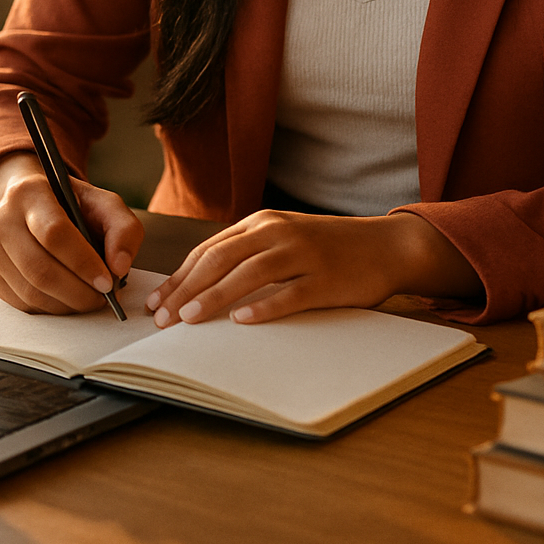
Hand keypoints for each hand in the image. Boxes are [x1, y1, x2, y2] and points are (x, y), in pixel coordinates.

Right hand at [0, 153, 144, 313]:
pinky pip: (22, 302)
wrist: (32, 203)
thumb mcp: (104, 204)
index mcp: (30, 192)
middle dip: (77, 291)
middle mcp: (3, 219)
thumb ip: (123, 229)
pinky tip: (68, 299)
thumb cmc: (71, 204)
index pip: (54, 233)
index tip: (107, 282)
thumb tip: (119, 267)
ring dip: (66, 304)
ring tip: (90, 299)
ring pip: (30, 291)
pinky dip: (51, 308)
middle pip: (40, 268)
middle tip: (102, 298)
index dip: (82, 262)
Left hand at [145, 208, 476, 326]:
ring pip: (249, 274)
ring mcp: (303, 254)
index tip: (158, 302)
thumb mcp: (284, 238)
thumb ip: (248, 251)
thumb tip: (200, 282)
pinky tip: (242, 320)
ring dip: (215, 297)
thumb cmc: (329, 248)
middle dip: (187, 289)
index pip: (210, 249)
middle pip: (221, 259)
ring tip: (190, 320)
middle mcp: (278, 232)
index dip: (180, 276)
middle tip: (163, 318)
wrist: (385, 245)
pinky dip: (264, 307)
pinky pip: (289, 294)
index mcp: (263, 222)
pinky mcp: (325, 279)